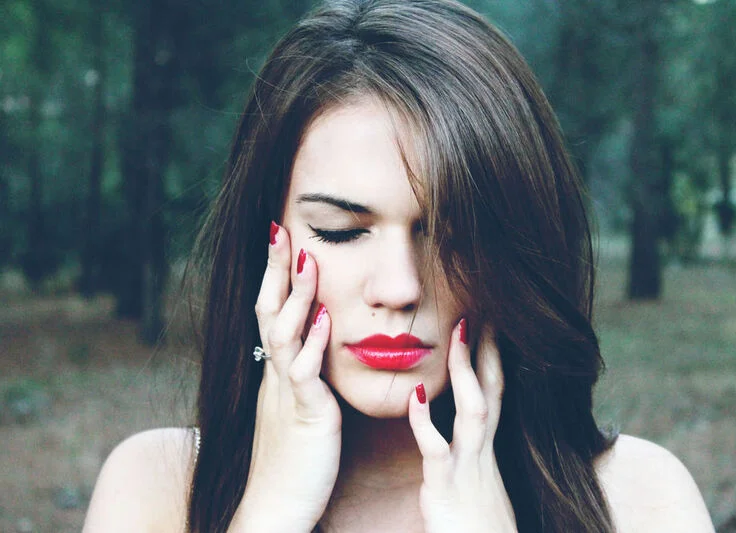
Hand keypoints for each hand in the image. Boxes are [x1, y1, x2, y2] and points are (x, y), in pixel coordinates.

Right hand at [231, 223, 340, 531]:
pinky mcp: (304, 416)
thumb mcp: (298, 407)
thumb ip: (304, 374)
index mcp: (278, 371)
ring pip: (283, 335)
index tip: (282, 237)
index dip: (274, 276)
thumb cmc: (293, 459)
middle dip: (275, 270)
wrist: (276, 507)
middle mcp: (276, 375)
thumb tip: (317, 342)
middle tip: (280, 228)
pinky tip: (324, 320)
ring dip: (296, 297)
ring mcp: (287, 393)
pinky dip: (313, 345)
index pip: (271, 312)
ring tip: (308, 259)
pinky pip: (305, 375)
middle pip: (269, 312)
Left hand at [408, 320, 516, 532]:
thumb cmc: (479, 529)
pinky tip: (415, 395)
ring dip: (466, 372)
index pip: (493, 393)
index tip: (489, 322)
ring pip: (473, 411)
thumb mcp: (480, 487)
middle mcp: (483, 453)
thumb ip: (470, 458)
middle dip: (489, 350)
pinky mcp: (447, 489)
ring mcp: (468, 468)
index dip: (493, 357)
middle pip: (492, 390)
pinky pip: (437, 451)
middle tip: (481, 308)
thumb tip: (464, 437)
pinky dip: (426, 421)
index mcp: (486, 450)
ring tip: (458, 334)